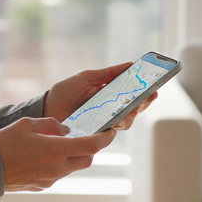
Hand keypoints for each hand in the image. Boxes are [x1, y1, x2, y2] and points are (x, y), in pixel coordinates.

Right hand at [0, 116, 116, 190]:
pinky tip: (45, 156)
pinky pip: (59, 173)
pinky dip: (60, 164)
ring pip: (73, 167)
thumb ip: (51, 125)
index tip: (111, 132)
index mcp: (56, 150)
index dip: (105, 138)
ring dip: (74, 156)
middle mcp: (58, 168)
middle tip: (88, 136)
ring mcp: (51, 179)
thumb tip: (65, 130)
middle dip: (92, 148)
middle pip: (87, 159)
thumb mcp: (27, 124)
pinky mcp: (43, 186)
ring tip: (61, 144)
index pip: (91, 145)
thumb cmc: (4, 144)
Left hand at [44, 63, 161, 132]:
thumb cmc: (65, 92)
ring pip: (124, 122)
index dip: (145, 93)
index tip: (155, 88)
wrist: (46, 109)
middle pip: (133, 110)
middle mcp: (110, 113)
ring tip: (134, 105)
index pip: (132, 96)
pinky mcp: (95, 136)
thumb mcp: (86, 77)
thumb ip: (108, 73)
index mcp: (110, 97)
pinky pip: (110, 133)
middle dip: (142, 103)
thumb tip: (130, 64)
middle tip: (149, 96)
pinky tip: (118, 119)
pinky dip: (115, 125)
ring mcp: (103, 125)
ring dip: (131, 113)